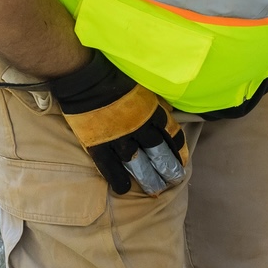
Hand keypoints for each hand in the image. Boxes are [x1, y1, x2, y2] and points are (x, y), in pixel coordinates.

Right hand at [48, 50, 188, 194]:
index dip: (178, 150)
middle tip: (174, 179)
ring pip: (139, 164)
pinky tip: (124, 189)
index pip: (171, 135)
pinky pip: (110, 167)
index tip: (182, 161)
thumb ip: (153, 102)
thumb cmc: (113, 76)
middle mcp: (139, 128)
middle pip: (159, 153)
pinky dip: (118, 179)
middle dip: (168, 168)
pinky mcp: (98, 144)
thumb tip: (167, 110)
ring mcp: (119, 138)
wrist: (85, 77)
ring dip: (149, 179)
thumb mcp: (141, 86)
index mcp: (151, 112)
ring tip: (156, 191)